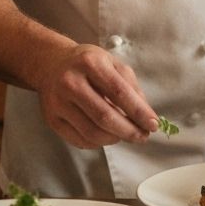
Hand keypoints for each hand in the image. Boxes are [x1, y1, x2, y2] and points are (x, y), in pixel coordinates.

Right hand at [32, 42, 159, 148]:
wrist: (51, 64)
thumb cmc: (87, 64)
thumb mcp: (111, 63)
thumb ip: (130, 86)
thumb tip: (145, 115)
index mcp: (90, 62)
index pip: (119, 92)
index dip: (138, 111)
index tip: (153, 124)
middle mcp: (71, 82)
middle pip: (104, 116)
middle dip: (129, 130)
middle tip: (143, 136)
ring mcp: (58, 102)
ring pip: (92, 132)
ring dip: (115, 138)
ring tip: (126, 134)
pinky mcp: (51, 119)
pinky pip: (80, 140)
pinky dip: (99, 143)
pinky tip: (107, 135)